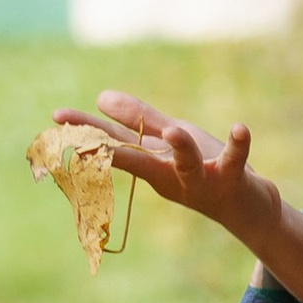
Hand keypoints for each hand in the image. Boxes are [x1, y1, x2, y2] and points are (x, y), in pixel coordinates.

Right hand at [59, 90, 302, 302]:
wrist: (246, 206)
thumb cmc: (204, 168)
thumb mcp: (168, 142)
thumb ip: (139, 121)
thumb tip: (101, 97)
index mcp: (152, 163)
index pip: (113, 144)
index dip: (86, 130)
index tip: (56, 116)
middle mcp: (170, 174)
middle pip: (137, 159)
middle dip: (109, 147)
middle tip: (80, 136)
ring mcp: (201, 178)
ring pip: (187, 163)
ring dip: (181, 148)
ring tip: (175, 131)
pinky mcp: (232, 177)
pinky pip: (235, 159)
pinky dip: (238, 144)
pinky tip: (239, 127)